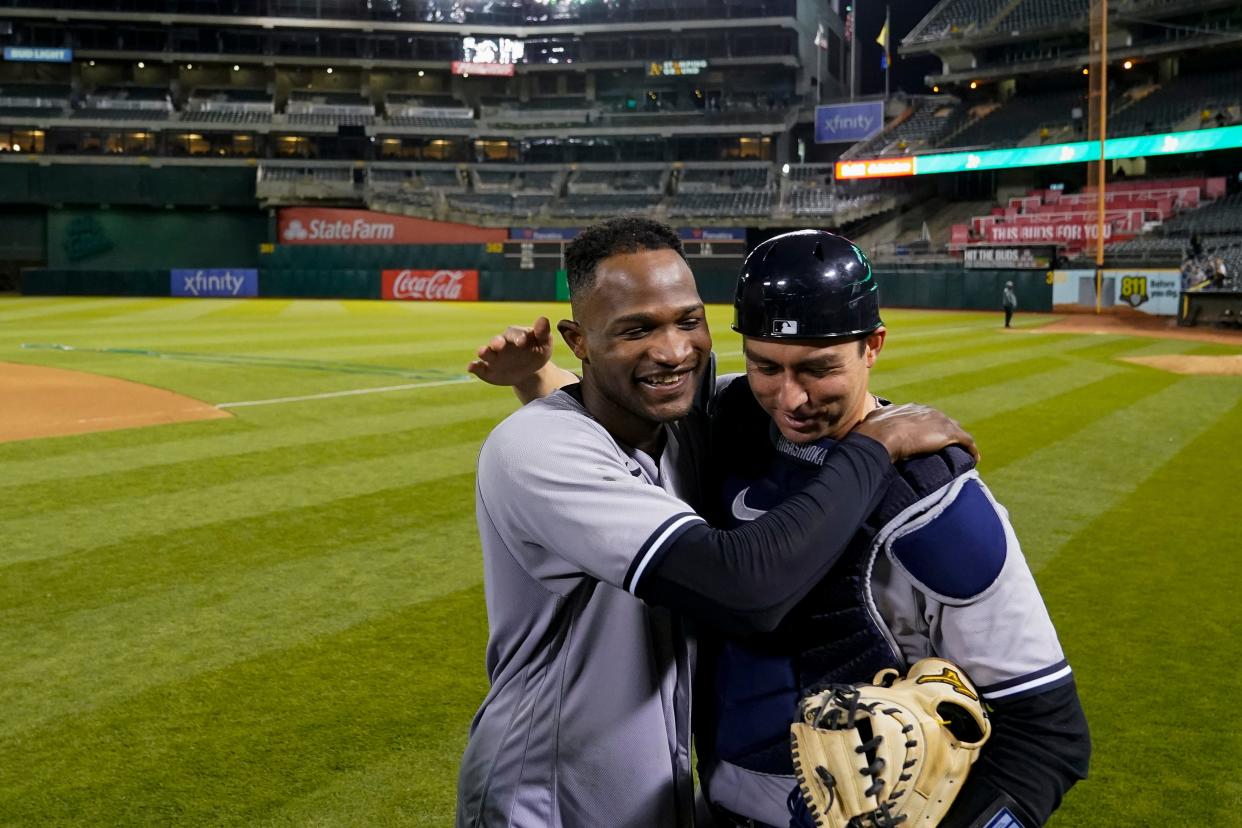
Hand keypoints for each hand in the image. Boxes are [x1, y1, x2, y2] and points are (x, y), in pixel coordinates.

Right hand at [467, 317, 553, 386]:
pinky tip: (471, 367)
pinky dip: (474, 367)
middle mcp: (502, 344)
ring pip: (486, 352)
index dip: (518, 337)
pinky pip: (479, 367)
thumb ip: (543, 333)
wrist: (529, 371)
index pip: (515, 334)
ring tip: (481, 352)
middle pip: (497, 341)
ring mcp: (493, 357)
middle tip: (498, 345)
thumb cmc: (537, 352)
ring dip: (483, 352)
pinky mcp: (487, 370)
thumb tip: (544, 319)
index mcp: (516, 336)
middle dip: (497, 342)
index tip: (522, 342)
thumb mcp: (544, 344)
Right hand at [853, 403, 978, 462]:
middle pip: (941, 420)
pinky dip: (970, 450)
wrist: (880, 436)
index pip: (922, 416)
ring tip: (961, 453)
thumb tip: (863, 433)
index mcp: (908, 409)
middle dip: (944, 432)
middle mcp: (925, 410)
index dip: (926, 428)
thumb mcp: (870, 425)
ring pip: (955, 430)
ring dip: (959, 441)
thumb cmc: (870, 433)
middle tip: (945, 447)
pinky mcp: (948, 433)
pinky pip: (965, 441)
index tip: (926, 439)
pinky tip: (974, 459)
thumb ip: (873, 426)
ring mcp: (938, 420)